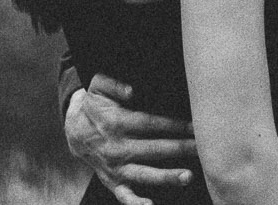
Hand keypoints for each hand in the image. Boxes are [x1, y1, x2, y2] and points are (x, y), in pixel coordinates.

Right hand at [64, 73, 197, 204]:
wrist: (74, 131)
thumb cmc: (95, 106)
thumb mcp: (98, 87)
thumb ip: (113, 84)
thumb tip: (131, 90)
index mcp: (117, 123)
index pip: (151, 124)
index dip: (174, 125)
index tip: (195, 125)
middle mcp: (117, 148)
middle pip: (154, 150)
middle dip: (180, 149)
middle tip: (203, 149)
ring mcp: (115, 168)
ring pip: (144, 174)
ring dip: (166, 176)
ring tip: (188, 176)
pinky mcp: (112, 181)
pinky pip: (124, 195)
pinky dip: (136, 202)